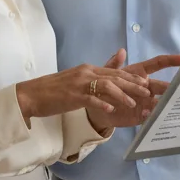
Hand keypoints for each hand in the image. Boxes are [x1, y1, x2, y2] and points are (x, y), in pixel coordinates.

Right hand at [15, 62, 151, 123]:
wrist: (31, 94)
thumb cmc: (54, 90)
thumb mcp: (77, 80)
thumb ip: (94, 77)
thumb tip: (105, 78)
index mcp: (88, 69)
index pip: (114, 71)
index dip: (131, 77)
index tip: (145, 82)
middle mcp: (85, 73)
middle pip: (114, 77)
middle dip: (133, 84)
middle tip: (147, 91)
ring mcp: (79, 84)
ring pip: (106, 86)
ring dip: (121, 94)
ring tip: (133, 103)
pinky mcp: (72, 96)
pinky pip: (90, 99)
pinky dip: (102, 104)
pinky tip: (111, 110)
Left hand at [87, 49, 179, 131]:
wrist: (99, 108)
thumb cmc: (105, 88)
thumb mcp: (107, 75)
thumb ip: (113, 64)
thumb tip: (121, 51)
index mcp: (141, 74)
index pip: (158, 64)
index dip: (171, 60)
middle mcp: (147, 87)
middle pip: (163, 85)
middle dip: (173, 86)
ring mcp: (147, 102)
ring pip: (161, 101)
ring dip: (165, 103)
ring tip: (171, 104)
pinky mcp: (142, 115)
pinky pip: (151, 115)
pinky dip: (152, 115)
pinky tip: (150, 114)